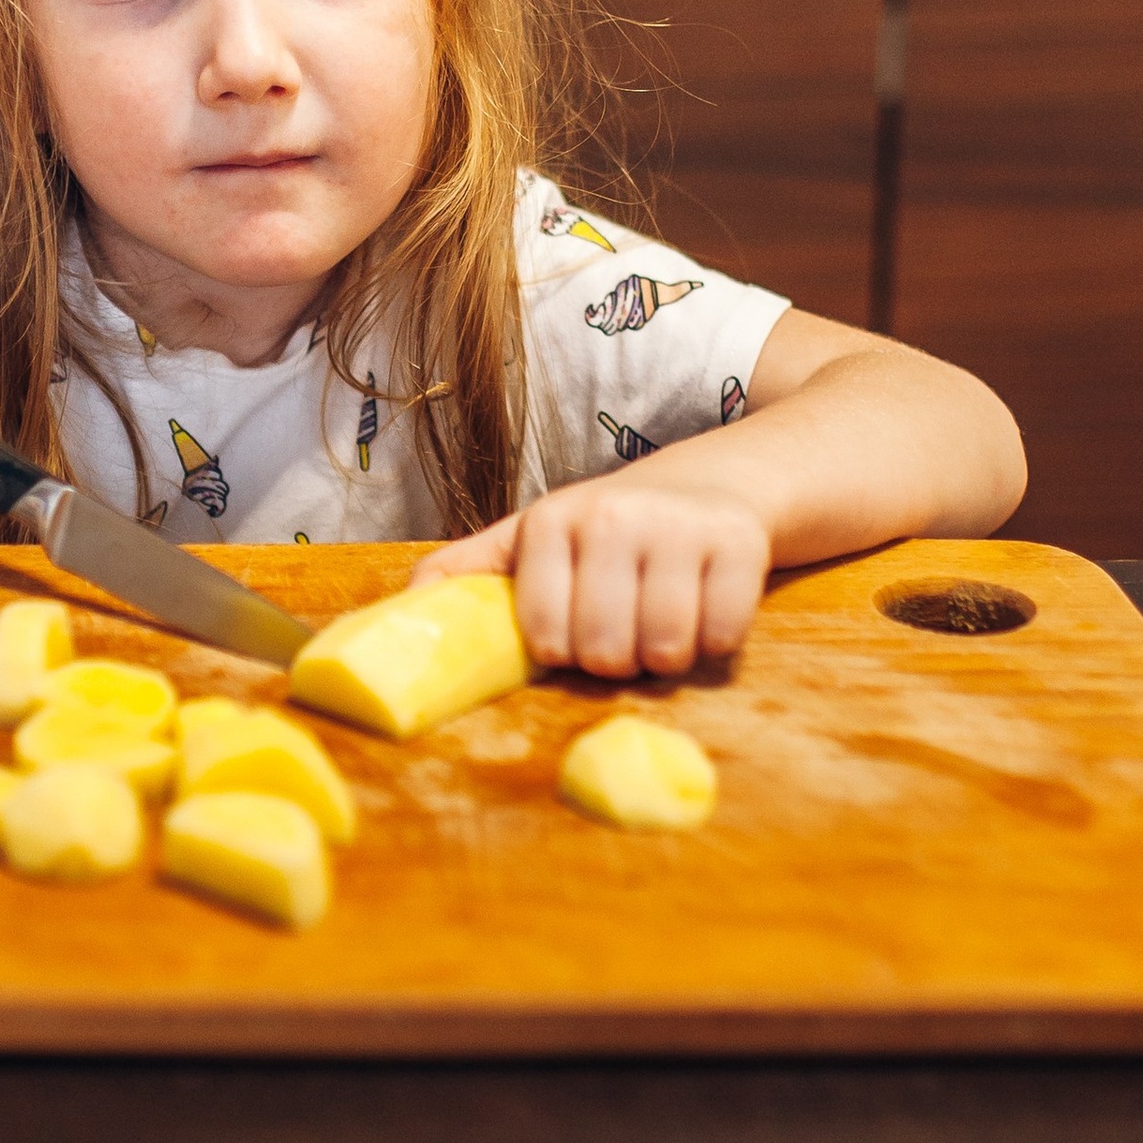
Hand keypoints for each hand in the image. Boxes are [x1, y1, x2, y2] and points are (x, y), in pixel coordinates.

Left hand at [417, 476, 768, 675]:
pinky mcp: (740, 543)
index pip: (545, 636)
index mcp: (552, 522)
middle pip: (605, 650)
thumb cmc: (610, 530)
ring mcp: (680, 527)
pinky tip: (706, 611)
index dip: (561, 652)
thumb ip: (469, 574)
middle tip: (624, 633)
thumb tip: (401, 609)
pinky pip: (722, 636)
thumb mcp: (534, 541)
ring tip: (662, 624)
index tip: (572, 634)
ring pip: (666, 649)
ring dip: (666, 657)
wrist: (713, 483)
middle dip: (616, 660)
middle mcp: (614, 516)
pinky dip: (715, 643)